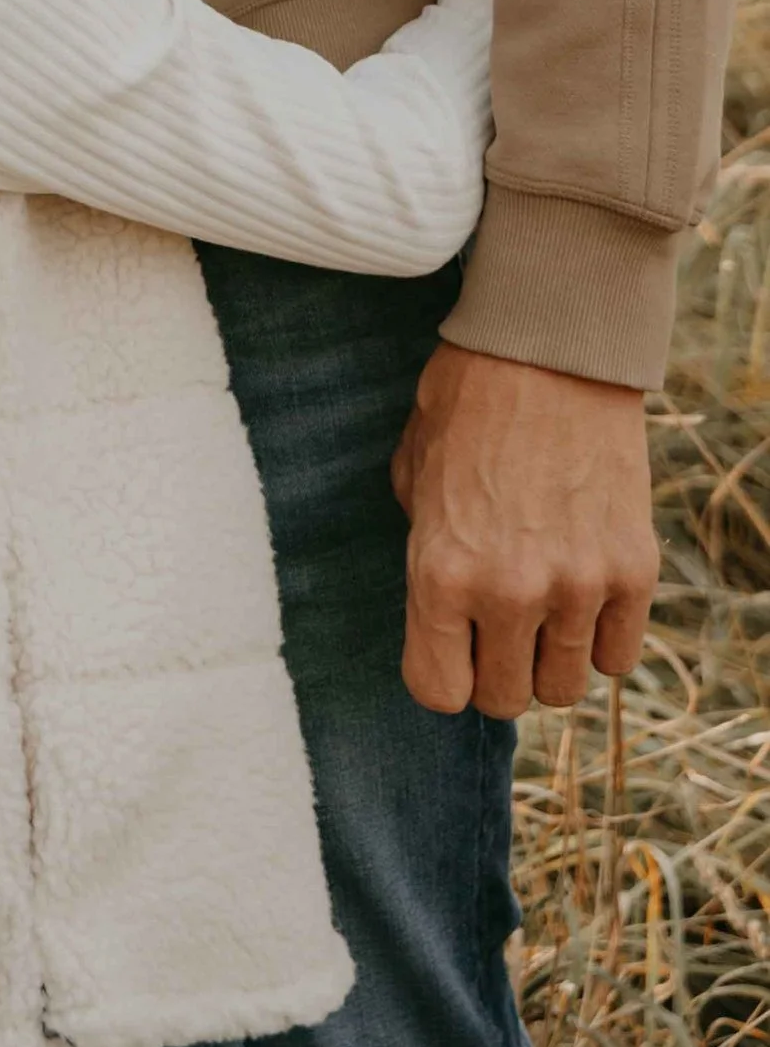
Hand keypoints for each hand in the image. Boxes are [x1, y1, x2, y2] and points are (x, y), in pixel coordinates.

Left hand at [392, 342, 657, 717]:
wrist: (549, 347)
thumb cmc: (467, 402)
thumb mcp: (413, 473)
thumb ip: (424, 550)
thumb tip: (441, 611)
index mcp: (440, 570)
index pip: (437, 691)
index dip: (441, 673)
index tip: (450, 648)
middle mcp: (508, 591)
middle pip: (504, 699)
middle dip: (494, 669)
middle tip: (496, 623)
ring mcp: (577, 586)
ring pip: (564, 688)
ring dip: (549, 658)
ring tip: (541, 607)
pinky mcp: (632, 572)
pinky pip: (618, 659)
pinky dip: (600, 638)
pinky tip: (583, 595)